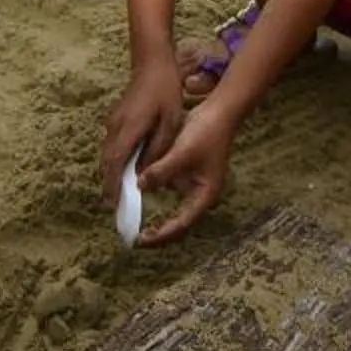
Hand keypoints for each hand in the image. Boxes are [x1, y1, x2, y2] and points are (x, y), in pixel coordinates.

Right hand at [99, 61, 185, 203]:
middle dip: (109, 185)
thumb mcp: (170, 121)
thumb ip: (157, 148)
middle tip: (116, 206)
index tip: (114, 204)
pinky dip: (115, 160)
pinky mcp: (116, 118)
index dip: (113, 185)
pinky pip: (111, 145)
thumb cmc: (165, 90)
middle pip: (107, 162)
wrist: (152, 62)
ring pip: (107, 154)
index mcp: (129, 129)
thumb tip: (144, 173)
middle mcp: (115, 127)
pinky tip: (124, 169)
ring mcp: (113, 122)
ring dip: (111, 173)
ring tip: (119, 194)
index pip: (116, 164)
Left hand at [132, 104, 232, 245]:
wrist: (218, 111)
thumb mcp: (182, 153)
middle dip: (157, 229)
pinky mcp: (184, 171)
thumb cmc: (206, 133)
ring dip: (154, 211)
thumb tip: (139, 186)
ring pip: (170, 204)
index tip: (141, 240)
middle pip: (176, 220)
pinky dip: (152, 189)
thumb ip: (161, 171)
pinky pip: (165, 185)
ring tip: (132, 219)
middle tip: (135, 237)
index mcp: (204, 196)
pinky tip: (136, 189)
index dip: (161, 234)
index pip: (181, 224)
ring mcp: (191, 183)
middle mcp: (198, 194)